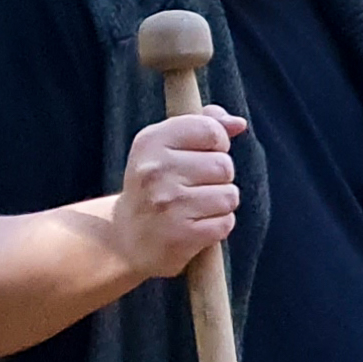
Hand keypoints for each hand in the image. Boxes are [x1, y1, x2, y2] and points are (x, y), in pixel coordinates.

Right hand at [113, 108, 247, 279]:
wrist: (125, 238)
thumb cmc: (154, 187)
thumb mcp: (166, 148)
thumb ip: (203, 126)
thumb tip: (237, 122)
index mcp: (151, 142)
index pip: (211, 130)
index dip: (218, 143)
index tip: (203, 153)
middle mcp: (156, 170)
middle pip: (224, 165)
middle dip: (219, 178)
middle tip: (191, 187)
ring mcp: (168, 203)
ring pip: (229, 195)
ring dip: (220, 204)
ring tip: (192, 207)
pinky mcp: (181, 234)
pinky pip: (226, 223)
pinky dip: (217, 226)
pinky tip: (193, 225)